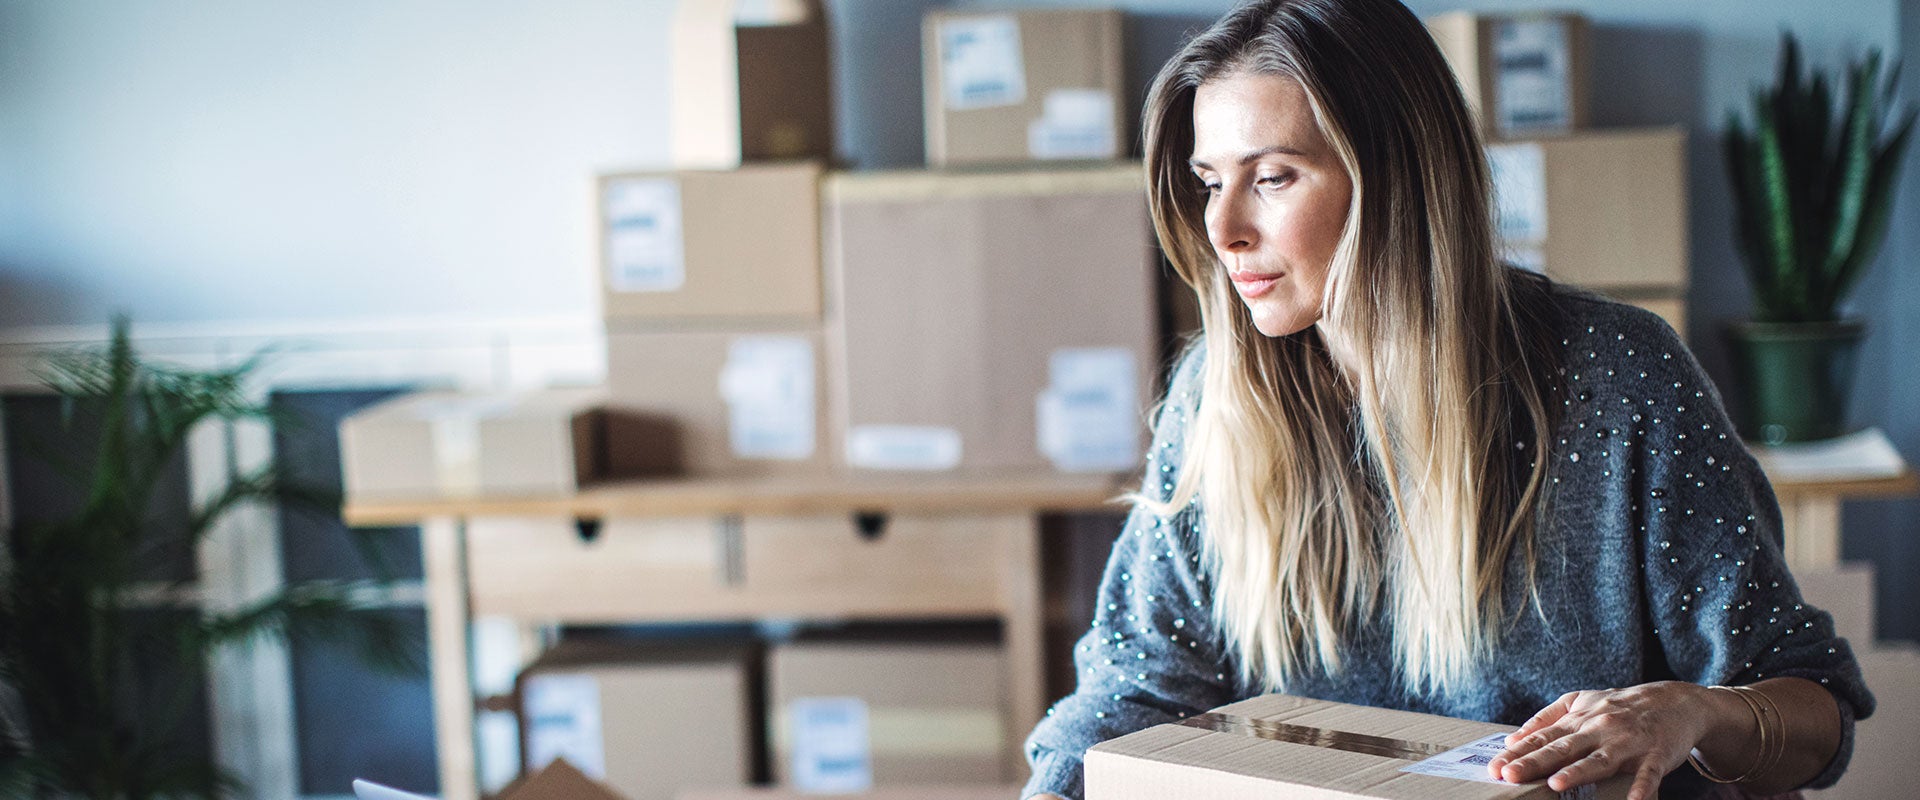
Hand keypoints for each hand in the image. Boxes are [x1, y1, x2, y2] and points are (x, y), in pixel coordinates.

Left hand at [1485, 681, 1742, 799]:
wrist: (1675, 701)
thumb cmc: (1621, 706)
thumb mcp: (1582, 701)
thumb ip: (1547, 717)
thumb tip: (1512, 737)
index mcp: (1580, 720)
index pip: (1542, 738)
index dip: (1517, 752)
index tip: (1495, 767)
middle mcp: (1599, 729)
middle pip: (1563, 748)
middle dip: (1535, 762)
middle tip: (1510, 775)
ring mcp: (1628, 742)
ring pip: (1600, 760)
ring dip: (1578, 772)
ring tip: (1556, 784)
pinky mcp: (1657, 754)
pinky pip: (1648, 773)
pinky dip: (1642, 787)